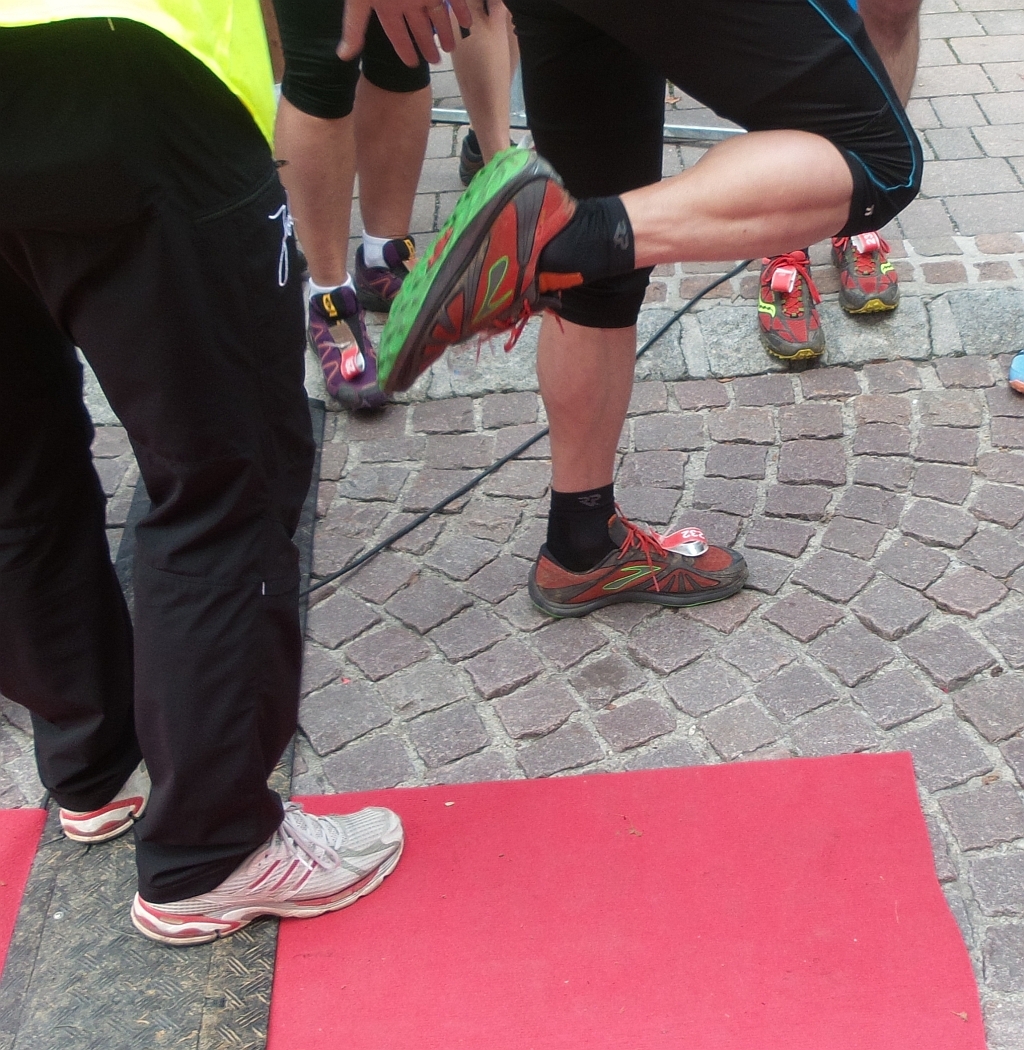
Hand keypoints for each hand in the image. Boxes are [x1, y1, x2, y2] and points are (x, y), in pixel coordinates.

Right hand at [339, 0, 472, 65]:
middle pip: (419, 27)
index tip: (411, 63)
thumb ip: (354, 27)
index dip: (403, 49)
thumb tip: (343, 56)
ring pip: (437, 15)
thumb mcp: (360, 2)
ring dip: (445, 31)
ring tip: (451, 48)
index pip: (396, 33)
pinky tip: (466, 23)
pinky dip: (461, 10)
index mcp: (387, 5)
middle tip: (435, 61)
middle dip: (427, 44)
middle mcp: (406, 0)